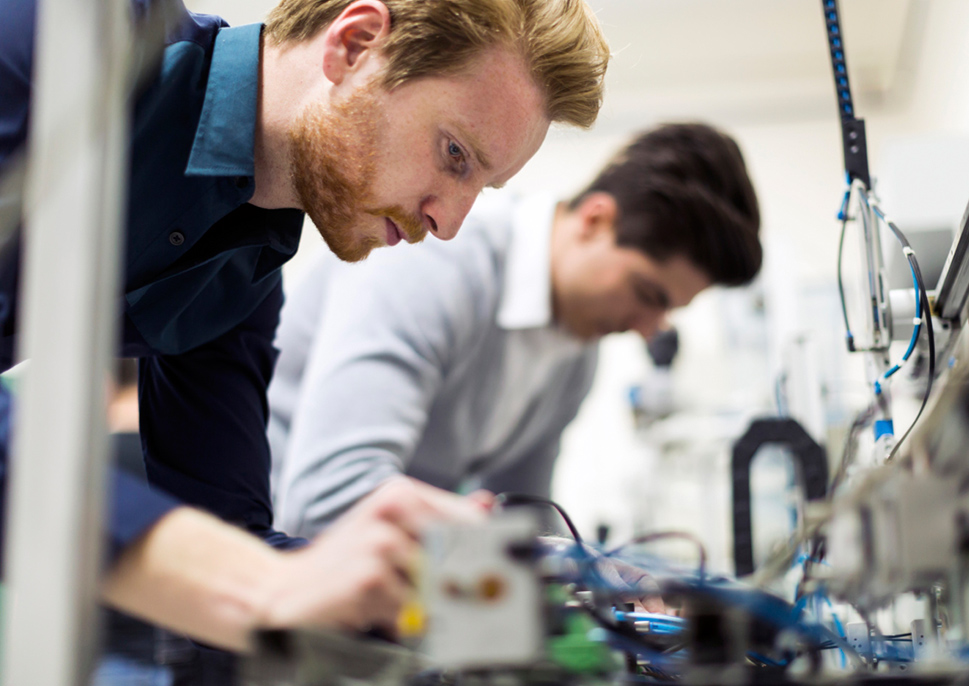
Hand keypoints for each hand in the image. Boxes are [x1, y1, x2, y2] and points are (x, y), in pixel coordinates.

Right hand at [259, 477, 488, 635]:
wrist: (284, 590)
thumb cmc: (342, 564)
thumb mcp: (391, 532)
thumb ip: (438, 520)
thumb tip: (487, 504)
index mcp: (400, 494)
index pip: (468, 520)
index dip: (485, 549)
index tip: (494, 569)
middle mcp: (392, 510)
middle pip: (458, 555)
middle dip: (450, 583)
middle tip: (429, 594)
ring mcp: (381, 541)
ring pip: (433, 587)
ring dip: (415, 603)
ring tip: (382, 596)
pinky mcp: (371, 575)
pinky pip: (409, 609)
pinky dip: (393, 619)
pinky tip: (366, 607)